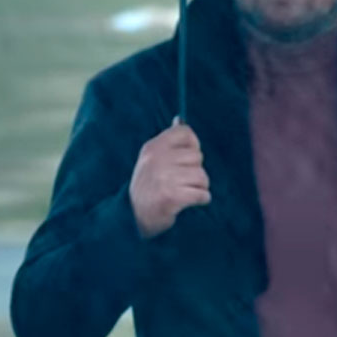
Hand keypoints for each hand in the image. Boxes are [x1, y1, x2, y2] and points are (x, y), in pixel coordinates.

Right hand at [129, 115, 210, 239]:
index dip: (193, 145)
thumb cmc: (148, 186)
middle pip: (197, 156)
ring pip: (202, 176)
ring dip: (200, 187)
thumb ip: (168, 141)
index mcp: (153, 148)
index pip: (185, 133)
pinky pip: (202, 194)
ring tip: (187, 192)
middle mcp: (157, 160)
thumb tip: (179, 119)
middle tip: (183, 181)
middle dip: (196, 171)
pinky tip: (192, 202)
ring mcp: (164, 178)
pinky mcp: (172, 197)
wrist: (134, 216)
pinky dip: (202, 199)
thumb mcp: (151, 160)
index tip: (186, 159)